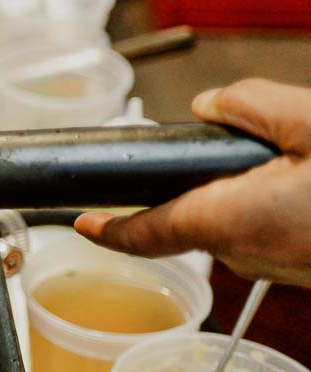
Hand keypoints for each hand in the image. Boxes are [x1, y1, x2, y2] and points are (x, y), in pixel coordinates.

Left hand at [76, 79, 310, 285]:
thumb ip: (251, 105)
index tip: (84, 224)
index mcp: (235, 220)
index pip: (150, 232)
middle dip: (197, 181)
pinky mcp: (306, 267)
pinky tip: (304, 182)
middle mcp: (251, 254)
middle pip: (193, 217)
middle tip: (235, 146)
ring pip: (235, 224)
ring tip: (284, 159)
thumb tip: (208, 105)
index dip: (111, 230)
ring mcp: (281, 267)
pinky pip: (270, 233)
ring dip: (242, 192)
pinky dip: (274, 206)